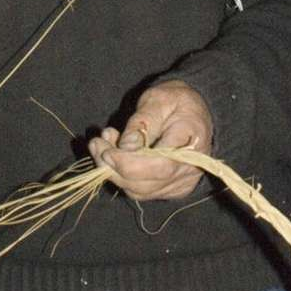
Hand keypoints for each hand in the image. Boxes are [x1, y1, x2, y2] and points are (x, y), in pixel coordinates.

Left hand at [88, 80, 212, 200]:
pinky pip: (142, 191)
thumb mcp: (158, 99)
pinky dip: (123, 176)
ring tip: (103, 145)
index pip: (160, 165)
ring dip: (114, 172)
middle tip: (96, 143)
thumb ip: (142, 122)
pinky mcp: (172, 189)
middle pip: (147, 183)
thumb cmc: (176, 101)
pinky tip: (116, 155)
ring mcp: (181, 183)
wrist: (194, 111)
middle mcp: (190, 169)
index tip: (106, 150)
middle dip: (114, 167)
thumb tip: (125, 147)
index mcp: (192, 141)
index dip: (129, 163)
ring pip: (140, 190)